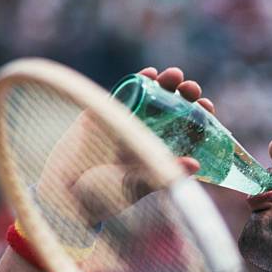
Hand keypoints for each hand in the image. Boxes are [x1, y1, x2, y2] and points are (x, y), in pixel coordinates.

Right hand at [36, 66, 214, 225]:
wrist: (63, 192)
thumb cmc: (104, 196)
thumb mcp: (137, 186)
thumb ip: (162, 174)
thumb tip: (196, 165)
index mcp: (164, 154)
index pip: (190, 132)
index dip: (202, 118)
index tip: (209, 108)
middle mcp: (151, 136)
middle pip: (176, 110)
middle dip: (187, 97)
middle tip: (193, 90)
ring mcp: (130, 122)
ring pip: (155, 97)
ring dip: (167, 84)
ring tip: (174, 76)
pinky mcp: (108, 112)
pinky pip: (128, 91)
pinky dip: (140, 81)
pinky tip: (150, 74)